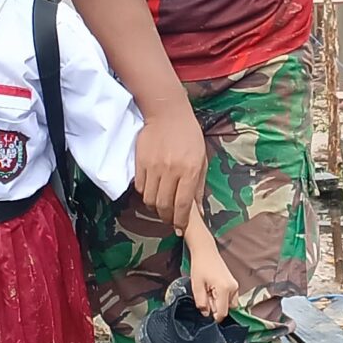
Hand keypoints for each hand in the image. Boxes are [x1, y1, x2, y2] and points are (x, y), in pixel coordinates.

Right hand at [134, 104, 206, 228]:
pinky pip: (141, 188)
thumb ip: (199, 186)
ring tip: (161, 207)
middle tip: (170, 220)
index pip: (183, 204)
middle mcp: (171, 170)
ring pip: (150, 200)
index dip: (181, 221)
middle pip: (164, 206)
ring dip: (155, 208)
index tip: (180, 228)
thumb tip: (197, 210)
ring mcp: (154, 167)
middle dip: (167, 218)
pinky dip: (146, 195)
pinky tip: (152, 193)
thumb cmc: (189, 136)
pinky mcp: (140, 163)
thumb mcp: (202, 160)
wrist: (167, 113)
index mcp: (190, 170)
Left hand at [189, 253, 240, 321]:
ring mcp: (235, 286)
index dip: (213, 317)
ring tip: (208, 292)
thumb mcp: (196, 286)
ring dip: (219, 303)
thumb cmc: (200, 266)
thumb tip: (206, 314)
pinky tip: (212, 290)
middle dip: (216, 308)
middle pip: (227, 309)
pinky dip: (222, 298)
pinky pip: (230, 298)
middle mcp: (233, 288)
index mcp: (224, 289)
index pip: (222, 313)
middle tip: (205, 298)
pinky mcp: (234, 284)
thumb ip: (201, 302)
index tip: (205, 311)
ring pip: (230, 305)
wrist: (206, 251)